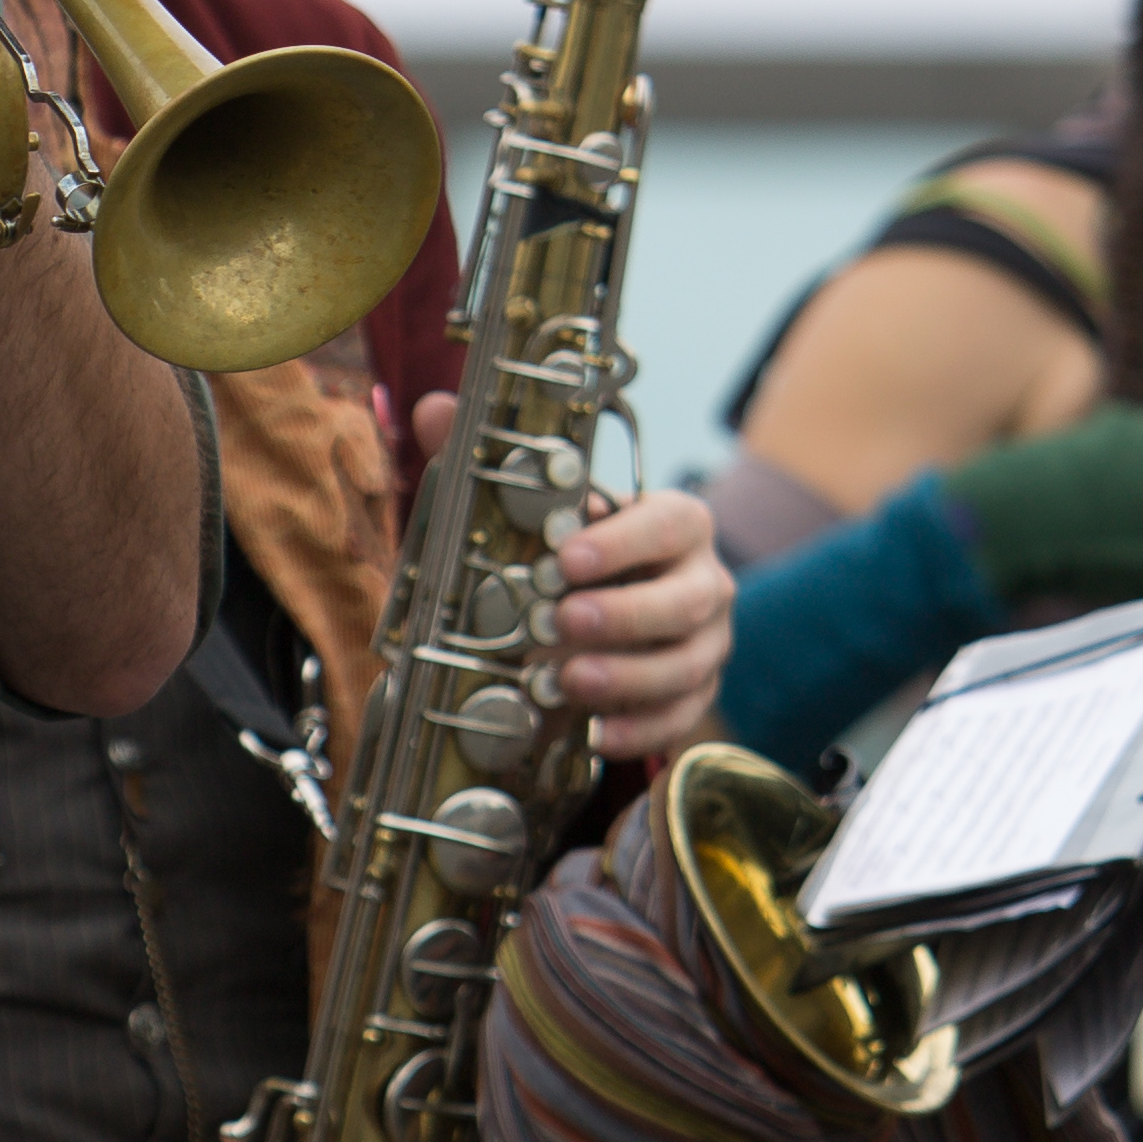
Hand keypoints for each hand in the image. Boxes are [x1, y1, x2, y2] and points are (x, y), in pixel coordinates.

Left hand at [413, 392, 733, 761]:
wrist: (604, 616)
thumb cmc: (571, 558)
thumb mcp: (535, 514)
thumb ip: (494, 464)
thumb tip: (435, 407)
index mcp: (674, 524)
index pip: (671, 522)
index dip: (623, 542)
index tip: (565, 559)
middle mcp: (703, 579)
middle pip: (689, 598)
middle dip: (624, 615)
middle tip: (560, 623)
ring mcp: (707, 640)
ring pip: (689, 662)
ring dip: (627, 676)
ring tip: (567, 682)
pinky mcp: (696, 692)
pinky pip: (682, 714)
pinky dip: (640, 727)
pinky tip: (596, 733)